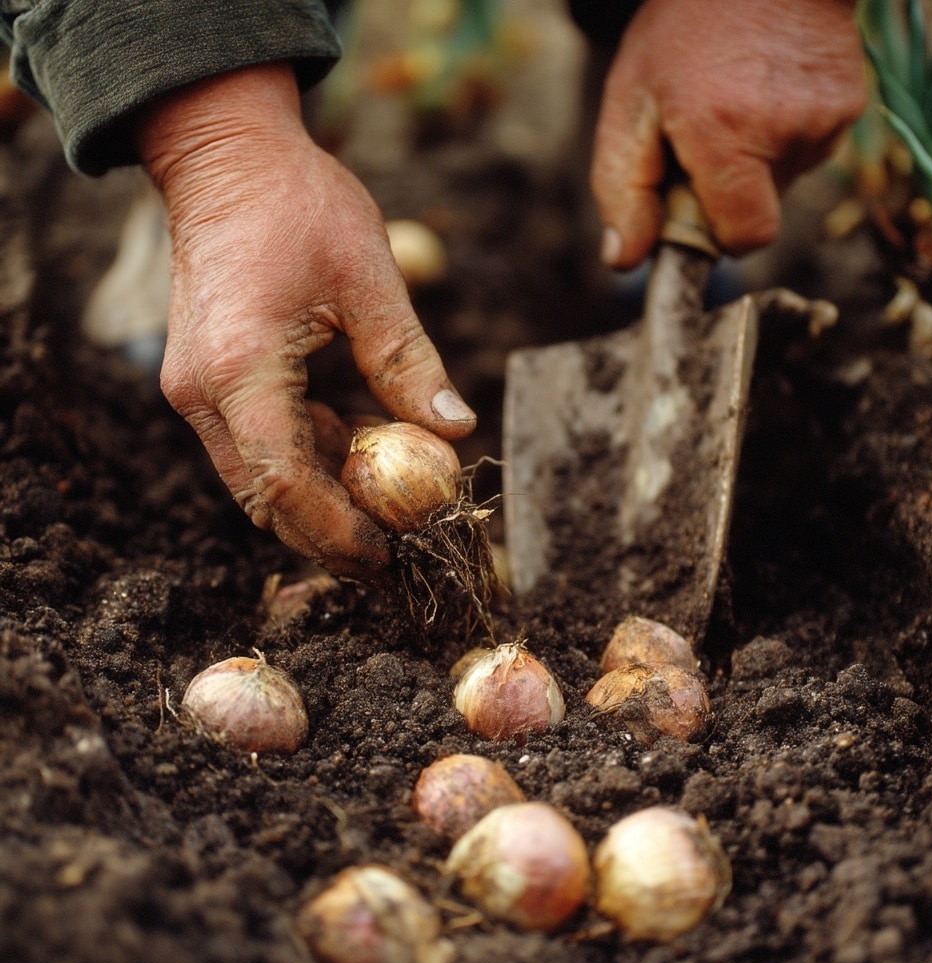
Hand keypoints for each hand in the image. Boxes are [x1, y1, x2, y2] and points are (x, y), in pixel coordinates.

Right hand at [136, 64, 475, 579]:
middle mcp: (204, 393)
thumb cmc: (296, 203)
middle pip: (267, 499)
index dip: (339, 532)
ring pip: (262, 478)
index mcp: (239, 371)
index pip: (286, 485)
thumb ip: (408, 363)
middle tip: (394, 559)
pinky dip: (310, 460)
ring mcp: (199, 389)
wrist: (224, 156)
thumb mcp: (368, 280)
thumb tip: (455, 428)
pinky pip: (261, 443)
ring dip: (322, 500)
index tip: (391, 557)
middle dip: (330, 535)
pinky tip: (363, 457)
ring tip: (389, 516)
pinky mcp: (209, 381)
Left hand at [591, 0, 865, 262]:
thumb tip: (624, 260)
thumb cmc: (685, 27)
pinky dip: (784, 134)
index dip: (718, 235)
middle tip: (705, 137)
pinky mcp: (849, 104)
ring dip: (756, 161)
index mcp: (727, 135)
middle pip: (761, 213)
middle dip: (729, 193)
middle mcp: (786, 130)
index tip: (695, 208)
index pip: (745, 239)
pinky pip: (809, 149)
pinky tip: (767, 90)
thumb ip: (622, 188)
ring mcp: (827, 117)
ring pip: (784, 181)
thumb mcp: (630, 102)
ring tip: (736, 101)